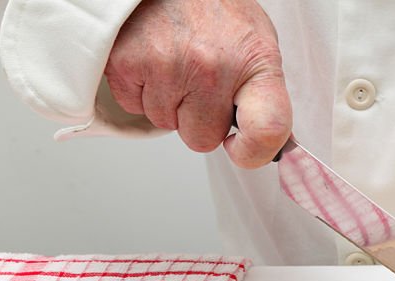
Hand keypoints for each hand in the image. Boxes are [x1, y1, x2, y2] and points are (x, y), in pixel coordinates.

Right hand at [104, 0, 291, 167]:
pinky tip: (155, 60)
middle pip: (202, 139)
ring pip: (165, 124)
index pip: (267, 130)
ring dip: (170, 103)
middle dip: (199, 120)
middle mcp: (211, 67)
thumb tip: (266, 144)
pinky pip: (135, 106)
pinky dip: (143, 90)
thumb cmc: (217, 10)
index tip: (241, 147)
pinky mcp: (126, 63)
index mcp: (254, 63)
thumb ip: (261, 96)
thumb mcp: (256, 45)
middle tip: (201, 83)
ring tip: (177, 63)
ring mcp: (166, 66)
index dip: (254, 152)